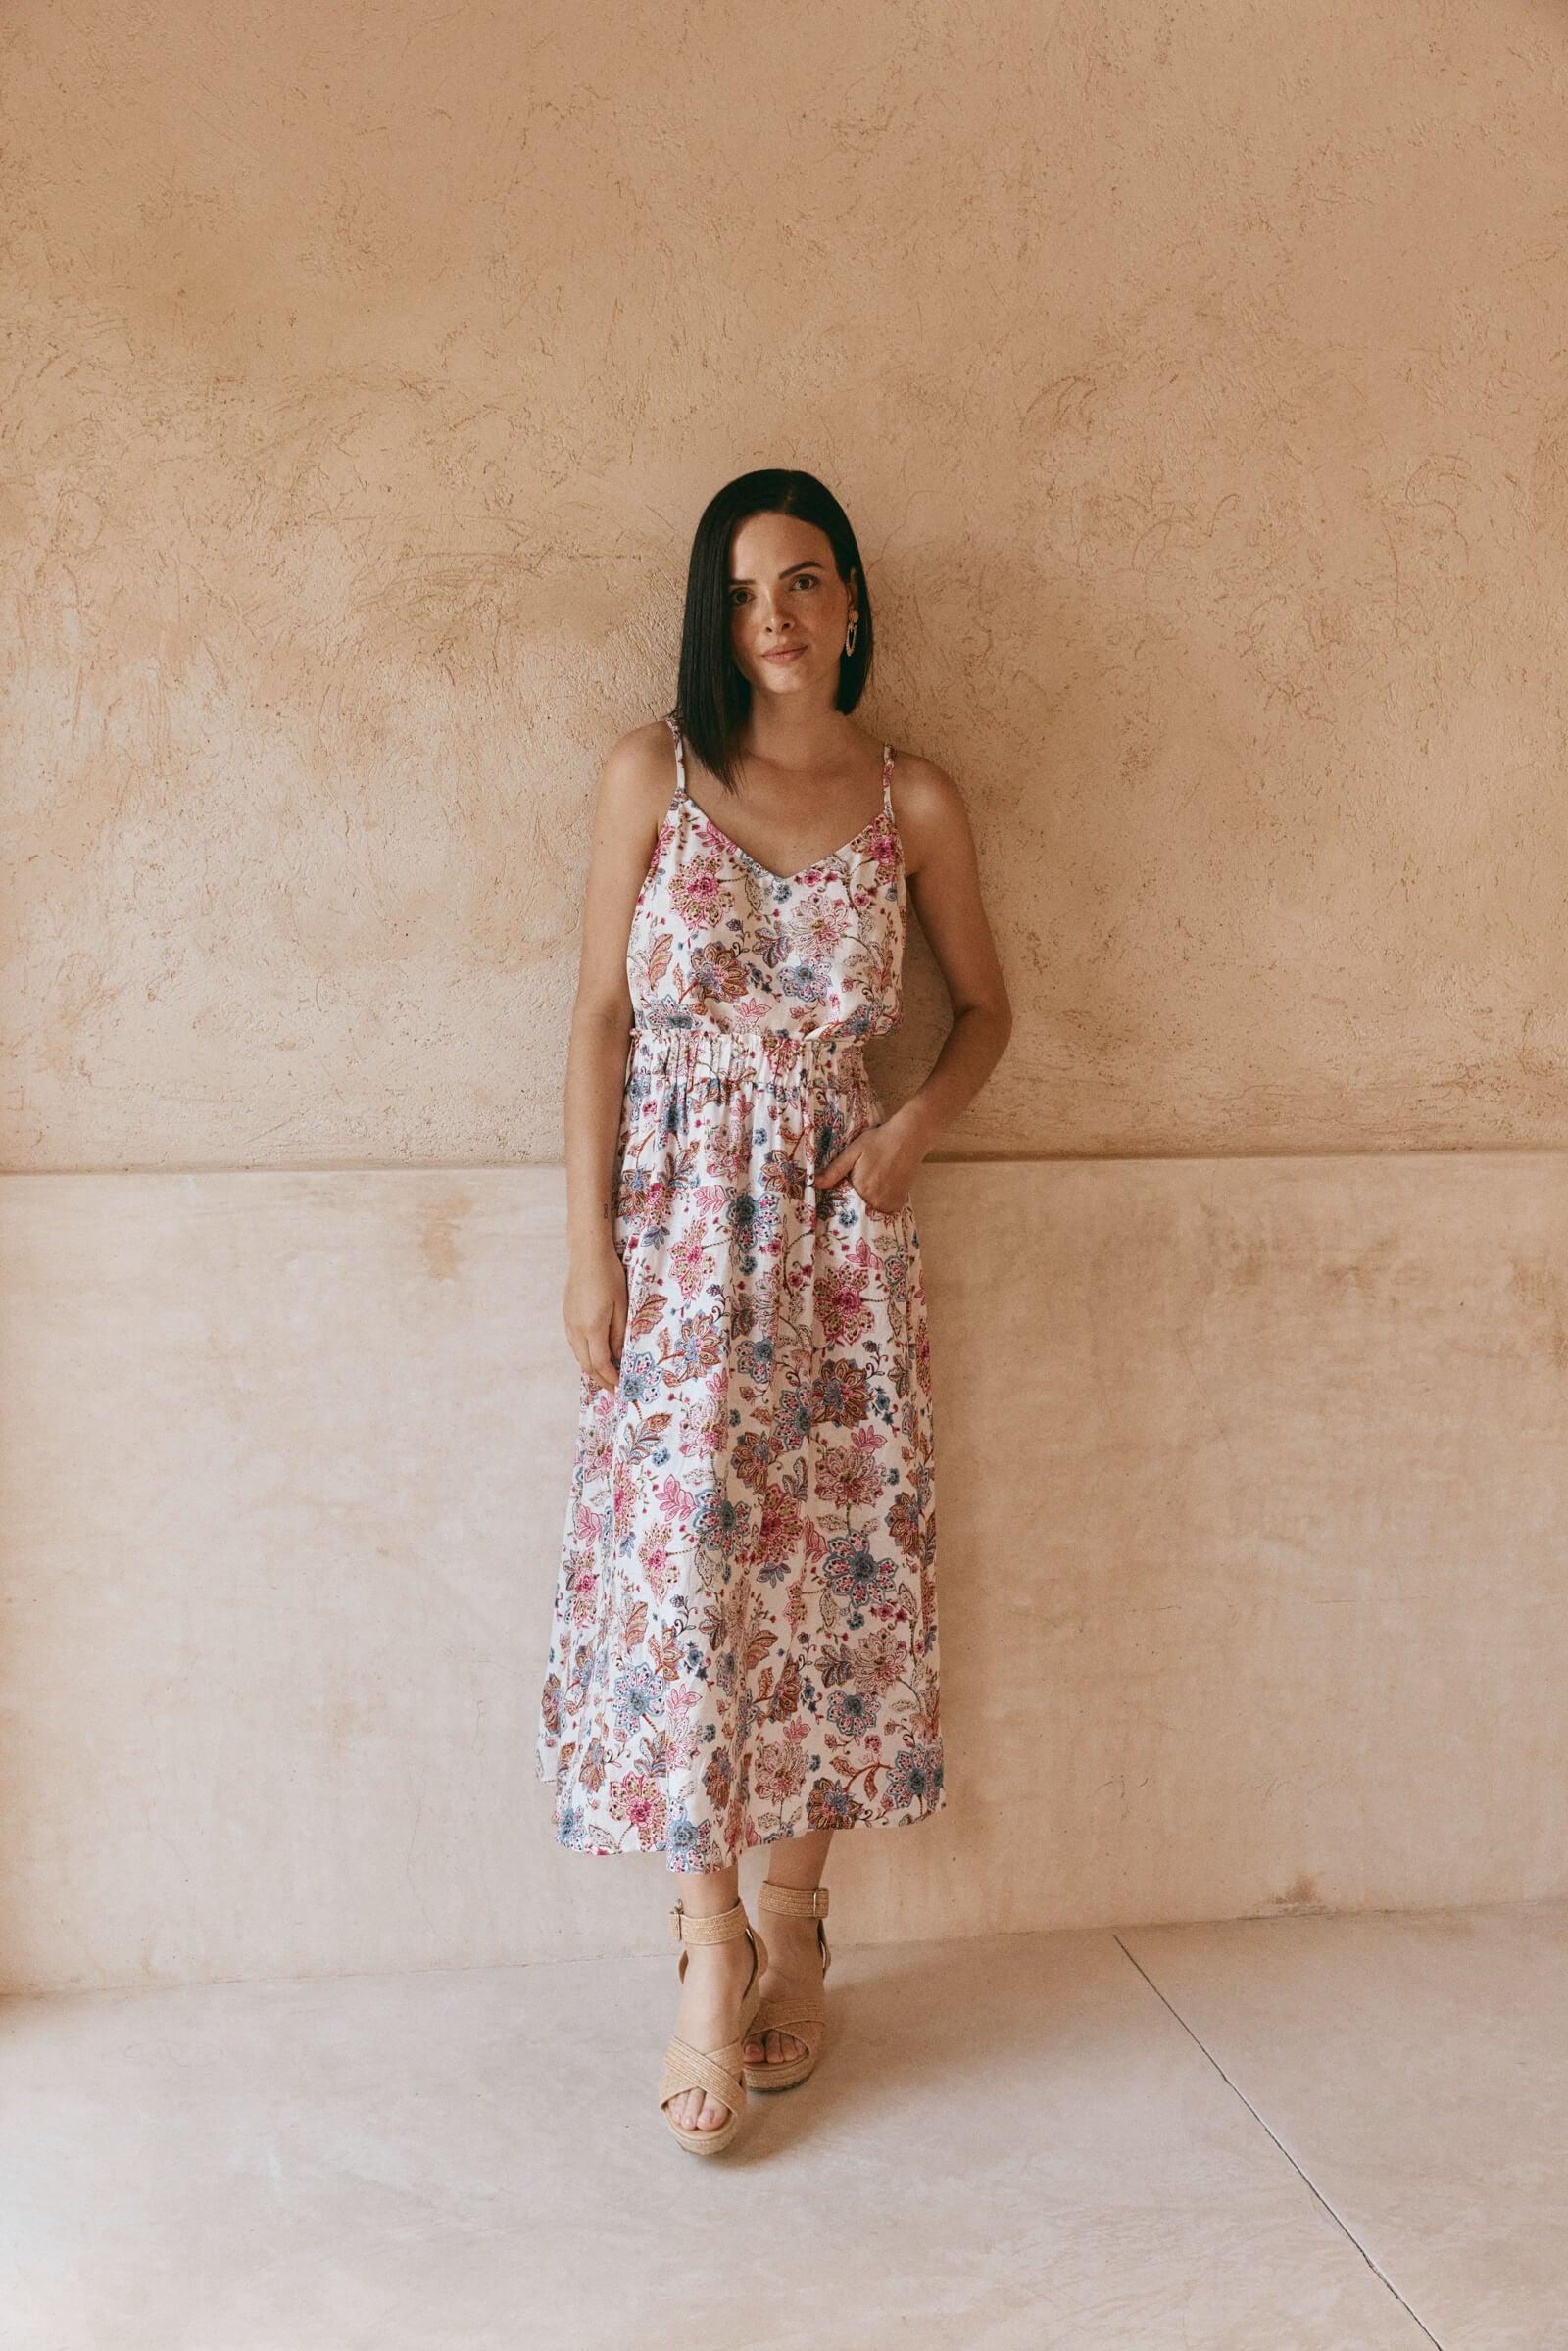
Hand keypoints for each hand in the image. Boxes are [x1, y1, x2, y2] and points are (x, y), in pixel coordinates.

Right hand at [563, 1241, 627, 1392]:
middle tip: (613, 1387)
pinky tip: (595, 1352)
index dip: (610, 1378)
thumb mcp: (622, 1305)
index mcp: (592, 1327)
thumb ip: (618, 1333)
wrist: (587, 1255)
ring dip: (591, 1367)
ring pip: (578, 1354)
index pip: (600, 1363)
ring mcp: (569, 1322)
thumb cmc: (609, 1276)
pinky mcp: (567, 1315)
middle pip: (586, 1364)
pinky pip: (575, 1342)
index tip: (620, 1387)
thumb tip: (617, 1355)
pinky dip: (585, 1353)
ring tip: (606, 1373)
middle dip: (600, 1379)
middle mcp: (576, 1329)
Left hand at [816, 1107, 923, 1215]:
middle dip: (851, 1201)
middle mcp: (876, 1201)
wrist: (908, 1138)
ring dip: (866, 1203)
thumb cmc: (878, 1142)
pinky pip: (882, 1210)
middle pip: (856, 1209)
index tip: (838, 1190)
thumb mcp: (852, 1152)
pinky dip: (878, 1202)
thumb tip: (814, 1184)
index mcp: (861, 1190)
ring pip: (869, 1210)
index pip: (842, 1203)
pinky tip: (879, 1188)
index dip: (838, 1198)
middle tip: (856, 1183)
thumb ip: (834, 1170)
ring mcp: (889, 1204)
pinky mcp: (898, 1203)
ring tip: (868, 1184)